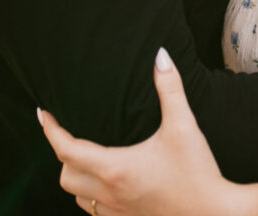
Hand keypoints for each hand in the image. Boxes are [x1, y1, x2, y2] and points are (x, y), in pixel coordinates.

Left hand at [40, 49, 233, 215]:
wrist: (213, 214)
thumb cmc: (198, 171)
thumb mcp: (184, 125)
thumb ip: (170, 88)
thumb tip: (161, 56)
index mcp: (116, 168)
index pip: (68, 150)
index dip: (51, 130)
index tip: (43, 114)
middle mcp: (110, 193)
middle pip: (66, 176)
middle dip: (62, 154)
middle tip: (69, 132)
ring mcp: (118, 212)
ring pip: (78, 198)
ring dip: (76, 176)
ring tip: (86, 156)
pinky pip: (97, 211)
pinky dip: (92, 195)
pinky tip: (109, 182)